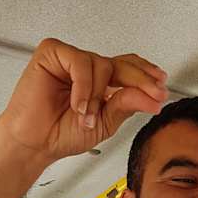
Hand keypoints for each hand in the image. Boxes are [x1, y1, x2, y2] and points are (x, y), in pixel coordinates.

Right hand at [0, 39, 168, 164]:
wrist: (34, 143)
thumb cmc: (60, 134)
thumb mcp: (104, 123)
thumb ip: (126, 106)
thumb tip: (151, 97)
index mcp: (100, 82)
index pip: (128, 69)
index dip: (146, 75)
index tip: (162, 86)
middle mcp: (86, 69)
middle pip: (120, 63)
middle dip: (140, 80)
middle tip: (153, 93)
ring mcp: (69, 59)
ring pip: (101, 64)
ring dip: (98, 95)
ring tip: (86, 116)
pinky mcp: (52, 54)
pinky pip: (80, 62)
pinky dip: (83, 86)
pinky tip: (77, 104)